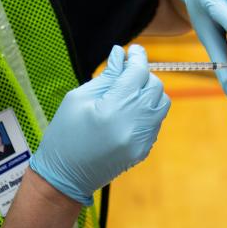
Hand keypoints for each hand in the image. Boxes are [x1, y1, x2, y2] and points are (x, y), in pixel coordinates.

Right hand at [29, 45, 169, 204]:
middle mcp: (133, 125)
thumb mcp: (78, 98)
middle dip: (142, 74)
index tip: (134, 50)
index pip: (138, 73)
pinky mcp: (144, 150)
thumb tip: (121, 54)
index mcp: (114, 109)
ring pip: (161, 103)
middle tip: (126, 71)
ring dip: (149, 92)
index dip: (137, 57)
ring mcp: (142, 140)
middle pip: (154, 86)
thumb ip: (106, 76)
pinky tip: (128, 111)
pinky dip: (147, 110)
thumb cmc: (65, 134)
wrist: (65, 177)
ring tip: (129, 91)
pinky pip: (156, 120)